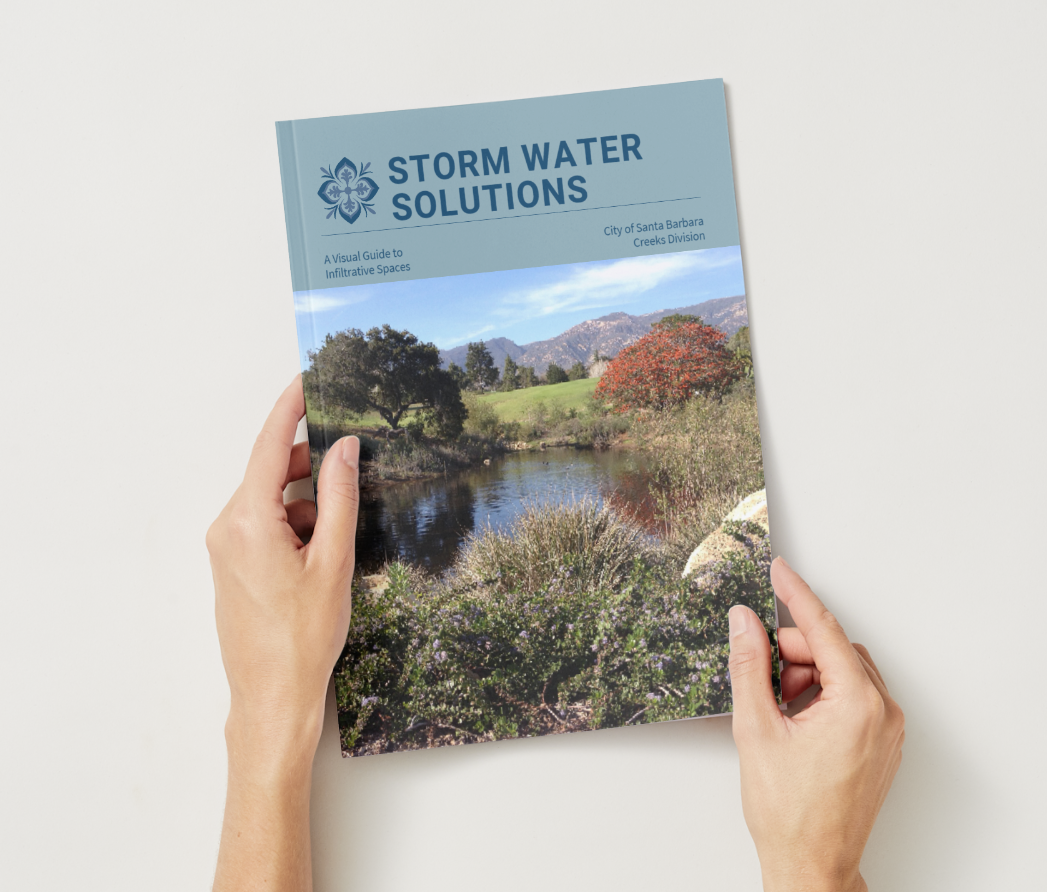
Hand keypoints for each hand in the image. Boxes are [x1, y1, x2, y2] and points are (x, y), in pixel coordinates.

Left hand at [207, 377, 359, 891]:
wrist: (272, 697)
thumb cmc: (303, 637)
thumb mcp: (334, 560)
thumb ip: (340, 496)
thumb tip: (344, 447)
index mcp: (246, 521)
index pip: (269, 445)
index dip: (290, 407)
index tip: (307, 378)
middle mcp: (226, 528)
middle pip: (272, 473)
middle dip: (312, 470)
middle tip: (352, 475)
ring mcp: (225, 548)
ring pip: (272, 502)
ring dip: (307, 508)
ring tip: (337, 547)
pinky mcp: (232, 566)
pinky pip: (264, 526)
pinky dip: (296, 528)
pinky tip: (321, 561)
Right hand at [728, 557, 904, 891]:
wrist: (811, 863)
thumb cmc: (789, 811)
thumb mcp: (756, 728)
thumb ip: (749, 665)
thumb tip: (744, 622)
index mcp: (858, 705)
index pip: (823, 630)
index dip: (796, 595)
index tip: (779, 570)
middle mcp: (883, 713)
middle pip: (832, 650)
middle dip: (791, 653)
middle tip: (758, 675)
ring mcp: (886, 729)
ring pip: (842, 671)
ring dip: (804, 675)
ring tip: (775, 710)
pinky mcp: (881, 743)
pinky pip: (852, 696)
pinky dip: (819, 695)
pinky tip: (792, 719)